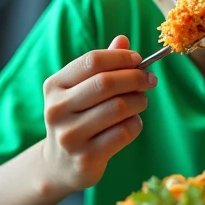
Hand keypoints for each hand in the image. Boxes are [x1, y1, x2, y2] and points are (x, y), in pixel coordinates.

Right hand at [41, 35, 156, 193]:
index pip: (92, 60)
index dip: (121, 58)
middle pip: (106, 83)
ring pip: (118, 108)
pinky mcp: (86, 158)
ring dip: (138, 102)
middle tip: (150, 80)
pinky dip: (136, 124)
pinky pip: (123, 132)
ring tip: (141, 102)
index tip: (138, 60)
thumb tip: (123, 40)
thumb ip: (101, 66)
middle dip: (135, 78)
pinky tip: (133, 123)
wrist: (59, 165)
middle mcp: (57, 110)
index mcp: (54, 86)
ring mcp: (70, 136)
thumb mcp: (81, 90)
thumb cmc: (77, 117)